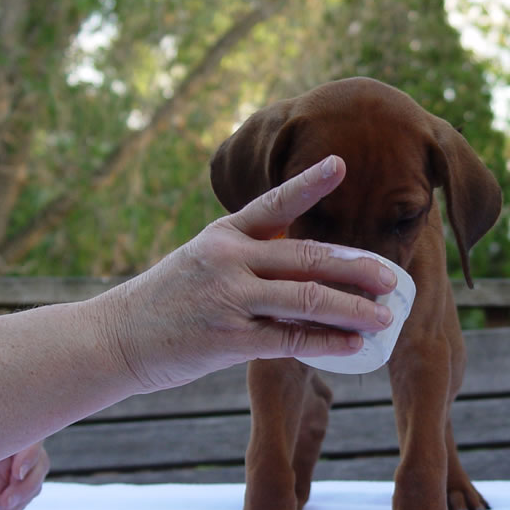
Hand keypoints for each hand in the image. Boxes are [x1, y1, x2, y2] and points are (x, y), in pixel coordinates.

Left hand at [0, 441, 49, 509]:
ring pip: (31, 487)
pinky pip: (16, 503)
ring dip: (15, 504)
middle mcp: (11, 448)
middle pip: (38, 466)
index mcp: (3, 430)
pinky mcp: (1, 488)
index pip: (30, 439)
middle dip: (25, 488)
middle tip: (4, 503)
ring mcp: (8, 469)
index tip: (15, 474)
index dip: (29, 456)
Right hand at [96, 155, 397, 391]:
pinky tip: (354, 345)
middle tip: (391, 277)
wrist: (117, 337)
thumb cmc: (171, 298)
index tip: (341, 164)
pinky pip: (290, 339)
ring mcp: (228, 298)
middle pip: (306, 257)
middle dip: (355, 267)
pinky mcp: (228, 339)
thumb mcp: (204, 259)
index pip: (273, 202)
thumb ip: (251, 252)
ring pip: (306, 299)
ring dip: (352, 308)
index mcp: (225, 233)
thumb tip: (308, 257)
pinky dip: (327, 342)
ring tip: (385, 317)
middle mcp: (228, 259)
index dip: (309, 183)